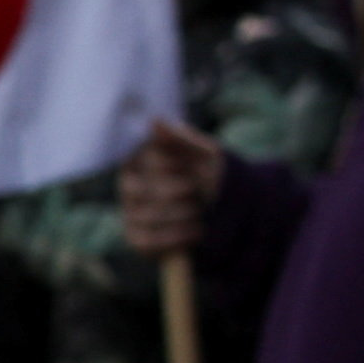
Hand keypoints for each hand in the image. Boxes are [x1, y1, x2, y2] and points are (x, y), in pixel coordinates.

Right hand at [116, 118, 226, 259]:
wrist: (234, 211)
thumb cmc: (216, 176)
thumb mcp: (209, 155)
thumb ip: (182, 139)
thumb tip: (154, 121)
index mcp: (142, 158)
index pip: (150, 161)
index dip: (176, 167)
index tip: (195, 168)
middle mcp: (130, 185)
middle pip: (146, 190)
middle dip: (183, 192)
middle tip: (198, 192)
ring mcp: (131, 213)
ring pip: (146, 216)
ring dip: (184, 215)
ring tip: (201, 211)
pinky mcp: (137, 238)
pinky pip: (146, 241)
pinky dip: (176, 237)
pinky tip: (195, 230)